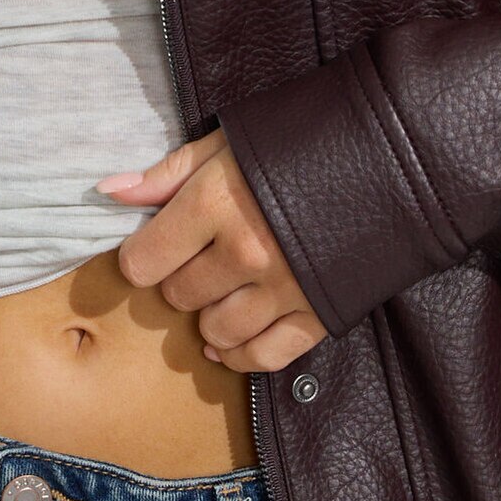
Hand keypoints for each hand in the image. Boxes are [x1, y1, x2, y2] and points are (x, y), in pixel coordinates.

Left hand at [95, 130, 325, 370]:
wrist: (392, 156)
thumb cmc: (302, 143)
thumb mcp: (229, 143)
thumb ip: (168, 174)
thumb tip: (109, 193)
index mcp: (216, 204)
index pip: (143, 262)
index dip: (143, 255)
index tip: (156, 247)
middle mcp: (246, 253)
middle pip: (179, 296)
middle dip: (181, 280)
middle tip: (201, 258)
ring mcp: (283, 289)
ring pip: (216, 332)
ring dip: (211, 316)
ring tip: (224, 290)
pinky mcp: (318, 313)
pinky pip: (265, 357)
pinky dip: (242, 355)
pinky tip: (231, 343)